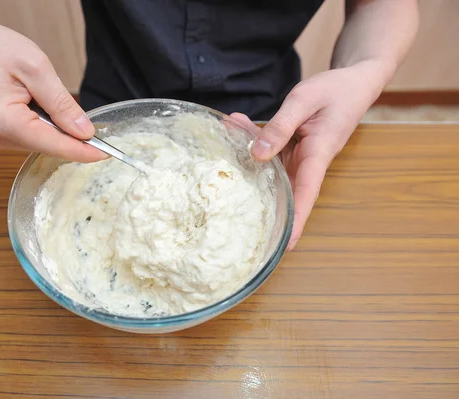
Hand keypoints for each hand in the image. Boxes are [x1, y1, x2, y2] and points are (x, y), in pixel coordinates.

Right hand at [0, 14, 104, 161]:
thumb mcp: (35, 68)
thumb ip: (61, 104)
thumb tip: (85, 132)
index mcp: (4, 123)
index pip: (54, 145)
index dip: (83, 151)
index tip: (107, 155)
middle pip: (48, 145)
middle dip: (71, 136)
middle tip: (90, 120)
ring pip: (41, 141)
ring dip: (56, 126)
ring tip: (46, 95)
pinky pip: (31, 135)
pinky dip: (44, 124)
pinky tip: (39, 103)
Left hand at [231, 60, 385, 249]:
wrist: (353, 82)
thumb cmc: (335, 90)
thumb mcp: (304, 101)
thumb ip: (279, 127)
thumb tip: (257, 154)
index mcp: (318, 154)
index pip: (305, 194)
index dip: (295, 221)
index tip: (285, 245)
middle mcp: (308, 161)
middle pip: (286, 192)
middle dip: (267, 211)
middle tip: (240, 231)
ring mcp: (299, 156)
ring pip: (271, 171)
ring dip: (248, 169)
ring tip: (221, 171)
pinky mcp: (292, 147)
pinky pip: (269, 151)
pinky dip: (251, 142)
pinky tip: (233, 127)